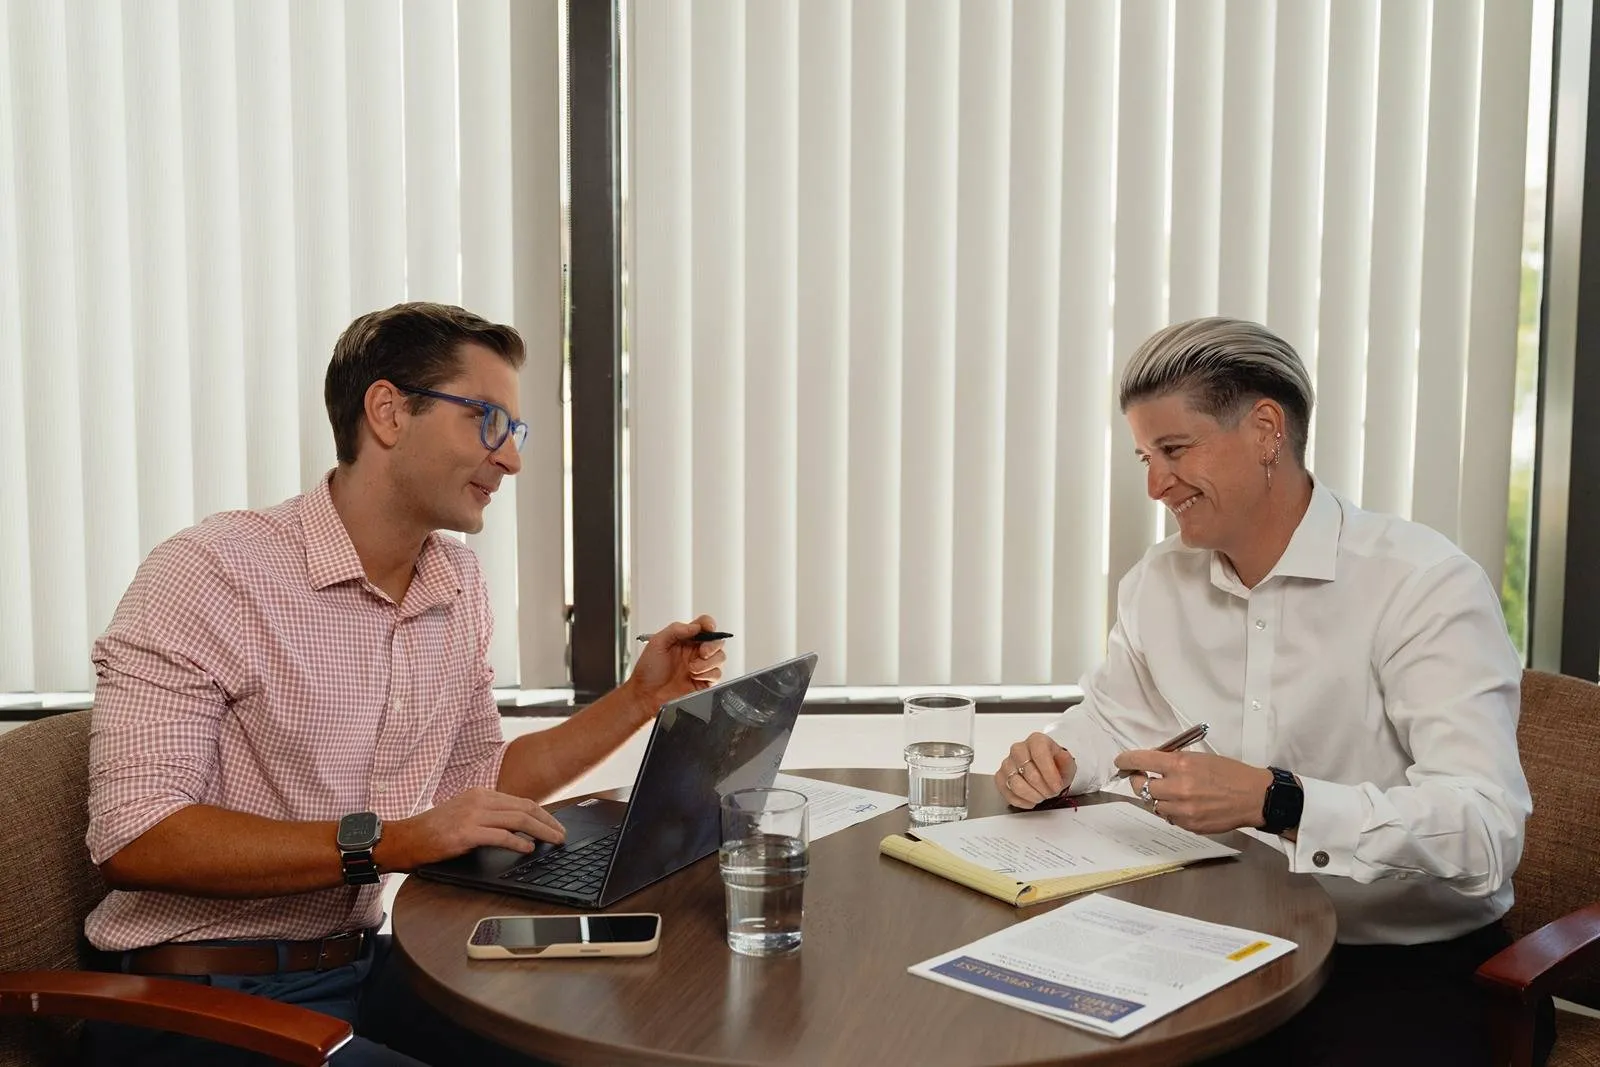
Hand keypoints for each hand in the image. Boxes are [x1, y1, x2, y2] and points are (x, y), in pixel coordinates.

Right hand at [379, 787, 565, 869]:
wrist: (404, 838)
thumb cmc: (433, 831)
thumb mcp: (464, 815)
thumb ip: (488, 816)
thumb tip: (518, 828)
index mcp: (480, 794)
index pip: (520, 801)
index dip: (543, 814)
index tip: (556, 826)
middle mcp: (479, 800)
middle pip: (525, 808)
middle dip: (549, 822)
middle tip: (562, 835)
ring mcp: (473, 815)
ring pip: (518, 819)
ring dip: (542, 832)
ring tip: (555, 842)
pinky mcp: (466, 833)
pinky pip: (501, 836)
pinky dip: (519, 842)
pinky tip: (529, 848)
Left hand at [626, 615, 726, 715]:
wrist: (646, 695)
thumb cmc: (648, 671)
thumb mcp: (657, 642)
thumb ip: (676, 629)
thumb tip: (696, 626)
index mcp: (685, 639)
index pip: (704, 625)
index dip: (709, 624)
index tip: (708, 627)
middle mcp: (694, 651)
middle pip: (717, 641)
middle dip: (713, 645)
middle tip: (702, 652)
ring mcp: (700, 666)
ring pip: (720, 657)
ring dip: (708, 663)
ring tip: (692, 669)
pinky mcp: (704, 682)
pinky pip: (717, 674)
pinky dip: (707, 675)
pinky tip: (694, 677)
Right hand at [996, 733, 1076, 808]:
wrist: (1045, 771)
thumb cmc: (1054, 766)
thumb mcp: (1067, 764)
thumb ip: (1066, 761)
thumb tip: (1062, 758)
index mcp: (1036, 740)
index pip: (1039, 754)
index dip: (1049, 773)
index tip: (1057, 786)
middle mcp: (1019, 749)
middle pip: (1028, 772)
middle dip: (1043, 788)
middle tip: (1052, 792)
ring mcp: (1007, 763)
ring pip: (1016, 784)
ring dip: (1033, 796)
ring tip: (1042, 796)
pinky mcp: (1000, 776)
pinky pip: (1007, 792)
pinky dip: (1021, 801)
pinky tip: (1031, 800)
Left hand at [1113, 749, 1273, 834]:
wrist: (1254, 797)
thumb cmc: (1230, 773)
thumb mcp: (1200, 758)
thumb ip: (1175, 760)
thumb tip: (1153, 762)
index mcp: (1180, 764)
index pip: (1141, 760)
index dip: (1126, 760)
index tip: (1121, 761)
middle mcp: (1178, 787)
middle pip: (1140, 786)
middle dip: (1137, 780)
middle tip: (1141, 776)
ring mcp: (1183, 809)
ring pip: (1153, 803)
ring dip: (1155, 796)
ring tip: (1167, 790)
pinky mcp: (1189, 825)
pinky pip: (1169, 817)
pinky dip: (1170, 809)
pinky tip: (1181, 803)